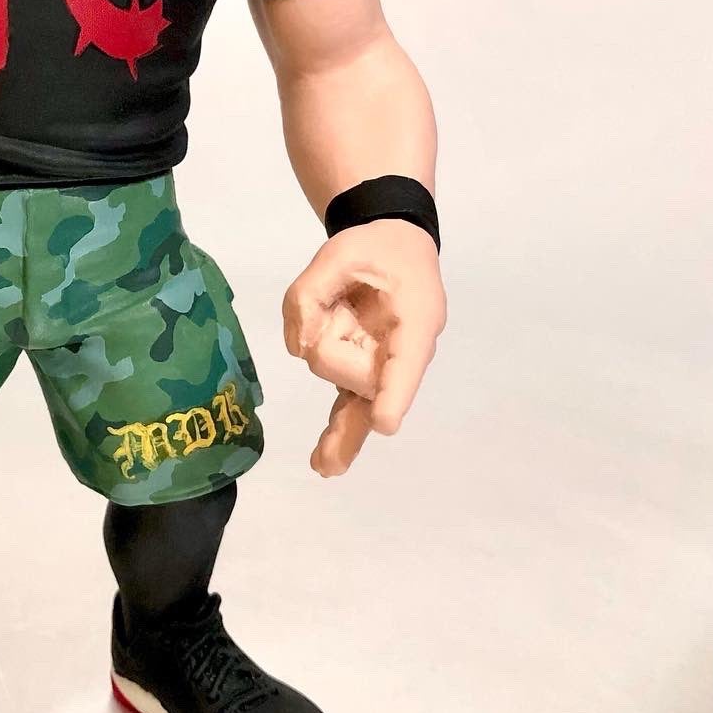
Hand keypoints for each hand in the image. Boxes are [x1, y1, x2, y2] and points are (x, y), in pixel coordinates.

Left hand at [281, 218, 445, 476]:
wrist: (393, 246)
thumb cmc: (375, 248)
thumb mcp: (339, 251)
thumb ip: (310, 293)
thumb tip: (299, 342)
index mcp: (414, 320)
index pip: (404, 361)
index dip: (393, 391)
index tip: (384, 422)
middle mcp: (404, 354)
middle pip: (360, 379)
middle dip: (331, 349)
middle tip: (336, 298)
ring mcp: (382, 369)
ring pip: (343, 390)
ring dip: (324, 347)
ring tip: (338, 302)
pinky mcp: (362, 376)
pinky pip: (347, 411)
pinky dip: (337, 437)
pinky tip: (324, 465)